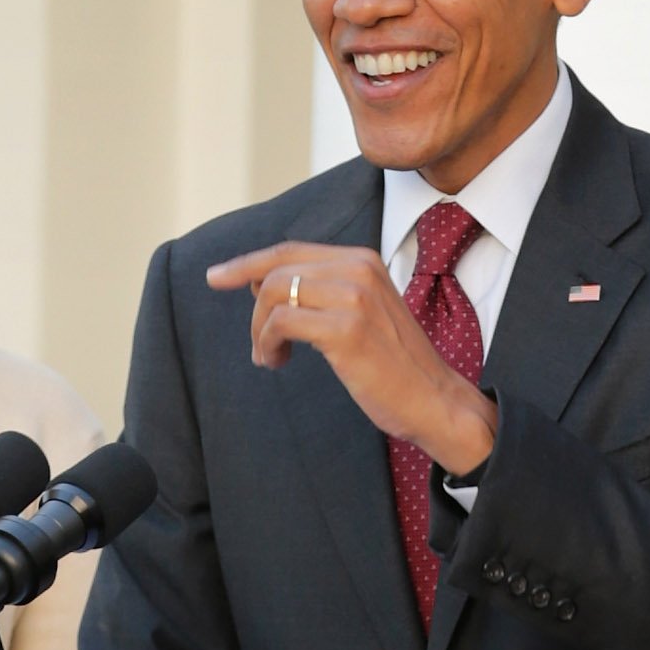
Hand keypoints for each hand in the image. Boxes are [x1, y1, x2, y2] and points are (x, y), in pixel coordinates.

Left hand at [204, 242, 498, 473]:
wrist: (434, 399)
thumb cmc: (394, 366)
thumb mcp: (361, 313)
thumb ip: (320, 292)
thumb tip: (258, 282)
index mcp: (362, 260)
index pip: (290, 250)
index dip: (247, 262)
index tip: (215, 277)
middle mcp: (358, 268)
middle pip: (276, 271)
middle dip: (255, 310)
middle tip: (263, 346)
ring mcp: (354, 296)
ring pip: (273, 293)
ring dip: (260, 331)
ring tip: (270, 358)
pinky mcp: (346, 328)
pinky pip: (281, 322)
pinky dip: (268, 343)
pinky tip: (276, 363)